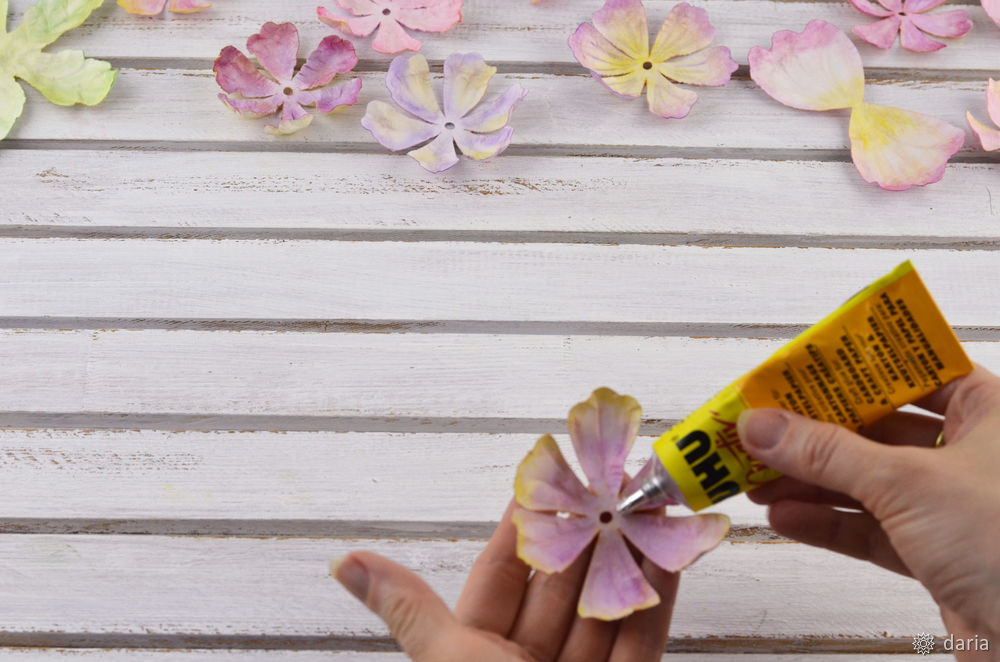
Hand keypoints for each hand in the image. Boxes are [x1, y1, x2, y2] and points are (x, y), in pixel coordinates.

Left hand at [331, 502, 678, 660]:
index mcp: (477, 658)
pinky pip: (641, 645)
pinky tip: (667, 555)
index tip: (538, 477)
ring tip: (643, 501)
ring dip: (626, 556)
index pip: (499, 577)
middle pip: (558, 586)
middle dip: (581, 531)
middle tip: (603, 476)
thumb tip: (345, 561)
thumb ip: (410, 611)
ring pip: (604, 609)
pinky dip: (655, 602)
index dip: (518, 528)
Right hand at [737, 364, 999, 648]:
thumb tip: (765, 426)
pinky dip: (827, 522)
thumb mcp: (907, 482)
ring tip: (759, 476)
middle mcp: (974, 453)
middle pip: (877, 428)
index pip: (909, 372)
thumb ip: (827, 452)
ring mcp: (952, 505)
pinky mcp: (935, 553)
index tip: (800, 370)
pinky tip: (787, 517)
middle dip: (815, 434)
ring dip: (810, 481)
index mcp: (990, 412)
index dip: (853, 369)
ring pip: (867, 481)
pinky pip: (871, 527)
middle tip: (765, 427)